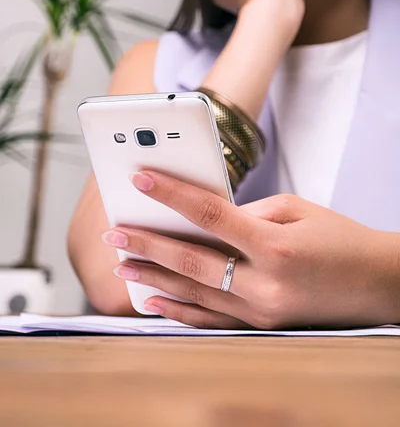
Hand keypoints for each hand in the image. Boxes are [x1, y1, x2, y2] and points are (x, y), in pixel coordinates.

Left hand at [103, 171, 398, 329]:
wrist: (377, 282)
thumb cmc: (339, 237)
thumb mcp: (296, 209)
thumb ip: (246, 214)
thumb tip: (204, 219)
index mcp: (274, 245)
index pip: (209, 215)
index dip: (171, 194)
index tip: (141, 179)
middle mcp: (264, 283)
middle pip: (190, 260)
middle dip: (147, 242)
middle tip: (115, 231)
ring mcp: (261, 311)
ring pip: (194, 292)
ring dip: (153, 276)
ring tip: (122, 263)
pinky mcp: (261, 325)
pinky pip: (210, 319)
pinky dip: (178, 309)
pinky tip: (154, 300)